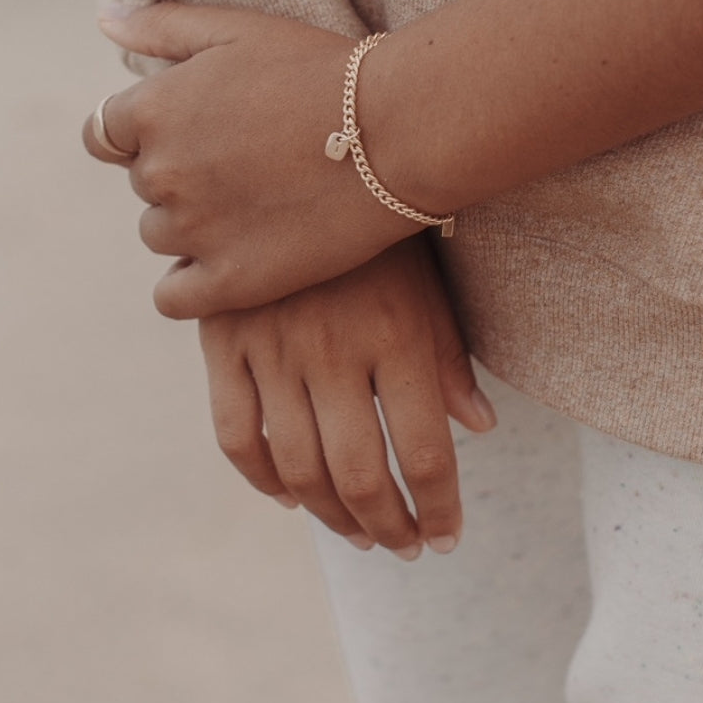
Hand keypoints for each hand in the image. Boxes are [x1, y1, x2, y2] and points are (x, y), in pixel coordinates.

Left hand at [82, 5, 420, 318]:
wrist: (399, 131)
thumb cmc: (324, 72)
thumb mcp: (240, 28)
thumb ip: (163, 25)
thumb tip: (106, 21)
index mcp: (153, 110)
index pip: (105, 135)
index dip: (149, 134)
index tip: (198, 133)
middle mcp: (161, 172)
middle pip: (144, 184)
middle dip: (183, 174)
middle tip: (248, 163)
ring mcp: (194, 231)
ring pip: (161, 236)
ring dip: (194, 226)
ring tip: (258, 205)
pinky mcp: (230, 281)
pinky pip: (174, 298)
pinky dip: (192, 283)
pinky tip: (234, 261)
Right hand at [200, 239, 496, 556]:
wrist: (297, 157)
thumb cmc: (381, 228)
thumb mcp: (429, 282)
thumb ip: (449, 359)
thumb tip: (479, 429)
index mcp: (394, 334)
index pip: (424, 453)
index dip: (439, 508)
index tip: (446, 537)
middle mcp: (332, 349)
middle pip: (359, 475)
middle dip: (388, 526)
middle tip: (403, 546)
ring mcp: (270, 347)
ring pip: (297, 467)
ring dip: (332, 517)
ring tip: (360, 532)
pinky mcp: (223, 341)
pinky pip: (235, 434)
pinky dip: (261, 479)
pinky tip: (291, 496)